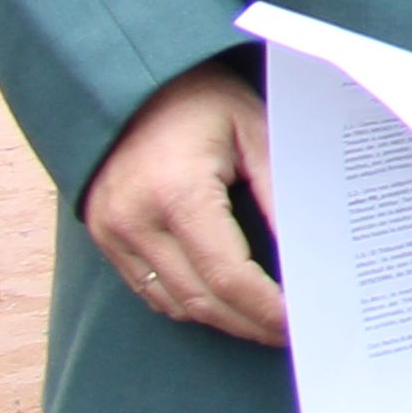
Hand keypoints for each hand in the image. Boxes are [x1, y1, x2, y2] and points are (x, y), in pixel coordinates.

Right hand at [85, 63, 284, 345]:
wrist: (129, 77)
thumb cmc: (201, 96)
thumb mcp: (254, 129)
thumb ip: (280, 190)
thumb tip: (311, 249)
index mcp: (175, 193)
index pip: (229, 275)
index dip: (267, 308)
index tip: (303, 324)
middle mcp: (134, 221)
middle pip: (200, 300)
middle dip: (250, 324)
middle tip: (294, 335)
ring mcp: (110, 233)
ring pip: (173, 303)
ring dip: (222, 320)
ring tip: (268, 324)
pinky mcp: (101, 237)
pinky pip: (149, 289)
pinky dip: (190, 303)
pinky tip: (227, 303)